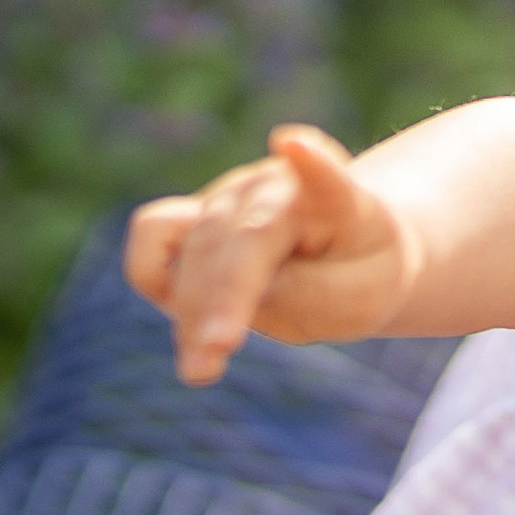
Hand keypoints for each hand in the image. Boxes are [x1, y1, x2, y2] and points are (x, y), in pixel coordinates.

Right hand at [124, 124, 406, 384]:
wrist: (349, 251)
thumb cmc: (362, 273)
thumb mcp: (363, 297)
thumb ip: (308, 293)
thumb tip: (233, 294)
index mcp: (336, 200)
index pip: (325, 182)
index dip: (312, 164)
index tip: (296, 144)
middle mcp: (273, 187)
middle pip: (240, 238)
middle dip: (223, 296)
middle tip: (217, 351)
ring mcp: (227, 197)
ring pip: (194, 249)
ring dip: (190, 311)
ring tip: (201, 370)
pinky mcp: (193, 217)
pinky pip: (152, 236)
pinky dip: (154, 278)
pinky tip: (186, 329)